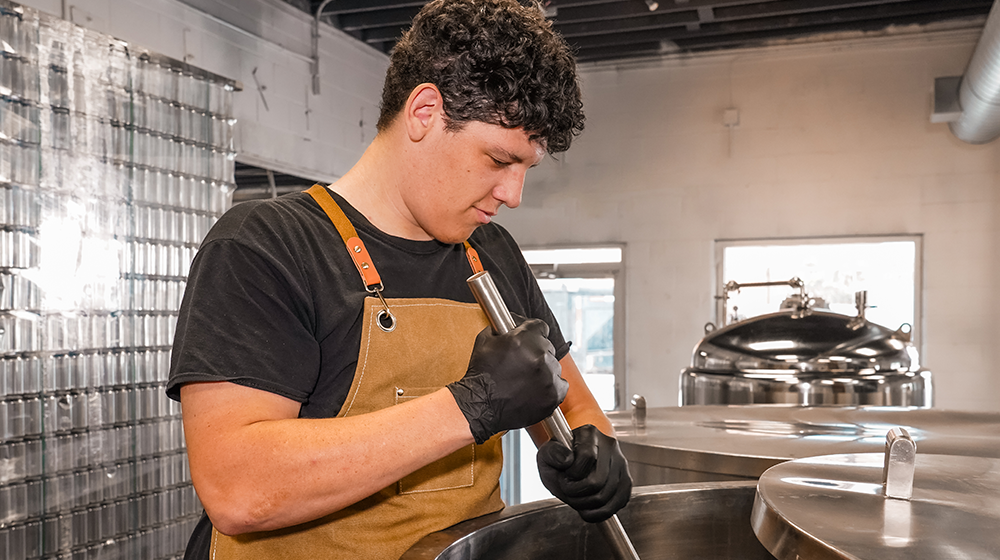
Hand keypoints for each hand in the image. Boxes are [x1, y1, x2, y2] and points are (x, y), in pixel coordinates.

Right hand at [448, 318, 567, 443]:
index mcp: (524, 339)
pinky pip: (561, 385)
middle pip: (547, 347)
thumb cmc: (481, 375)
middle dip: (535, 352)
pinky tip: (536, 389)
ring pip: (554, 366)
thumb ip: (502, 327)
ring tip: (526, 379)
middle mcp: (540, 355)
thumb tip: (512, 323)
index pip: (540, 327)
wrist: (480, 405)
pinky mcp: (553, 395)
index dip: (532, 333)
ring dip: (543, 370)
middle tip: (522, 363)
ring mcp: (548, 376)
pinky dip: (551, 386)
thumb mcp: (485, 340)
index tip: (529, 340)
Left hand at [537, 424, 631, 522]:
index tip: (565, 475)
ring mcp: (621, 463)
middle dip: (577, 494)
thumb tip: (567, 460)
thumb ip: (552, 453)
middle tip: (568, 490)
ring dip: (587, 505)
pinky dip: (601, 512)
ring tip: (577, 498)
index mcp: (589, 434)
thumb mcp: (547, 453)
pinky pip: (618, 503)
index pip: (587, 456)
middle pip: (597, 482)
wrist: (572, 461)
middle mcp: (609, 446)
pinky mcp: (626, 480)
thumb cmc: (559, 458)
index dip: (572, 473)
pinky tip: (589, 508)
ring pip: (607, 496)